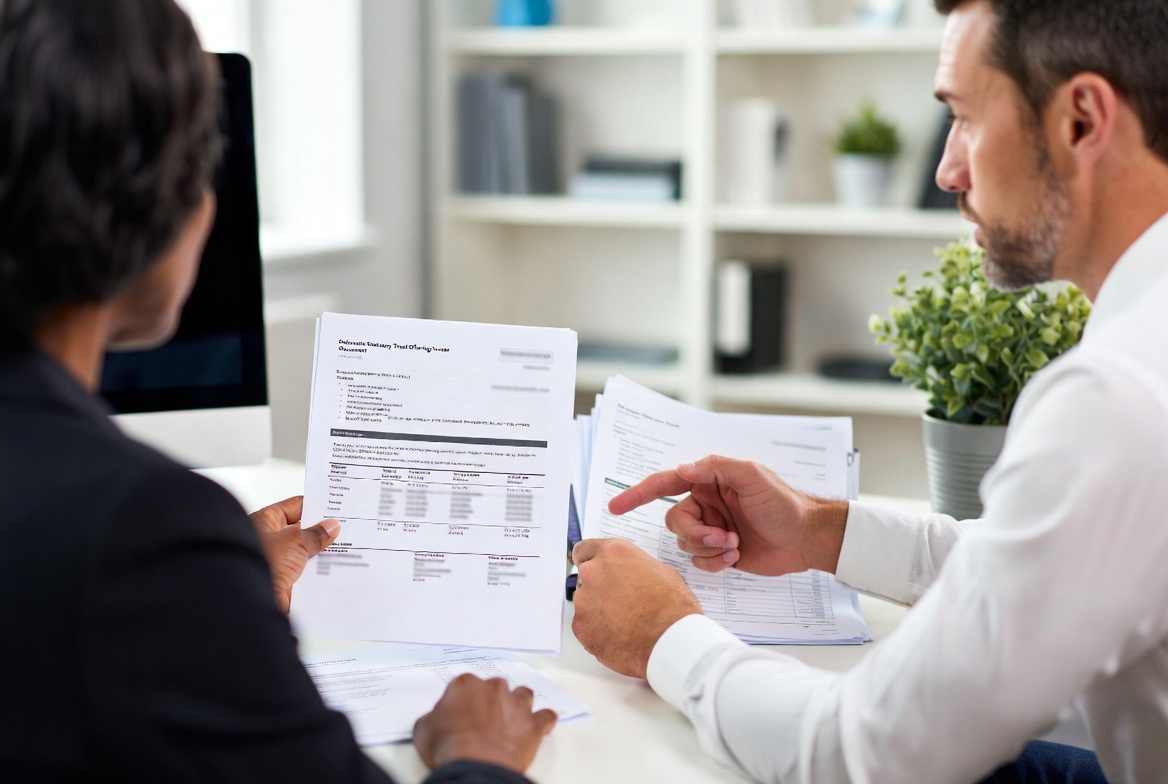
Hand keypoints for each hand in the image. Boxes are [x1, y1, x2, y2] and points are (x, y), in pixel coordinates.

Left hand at [249, 496, 339, 612]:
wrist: (250, 600)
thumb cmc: (262, 563)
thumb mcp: (294, 541)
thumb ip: (315, 533)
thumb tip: (331, 526)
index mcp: (265, 522)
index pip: (294, 507)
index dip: (315, 506)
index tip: (335, 507)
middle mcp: (270, 540)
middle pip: (302, 531)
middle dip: (321, 532)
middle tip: (344, 528)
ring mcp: (277, 561)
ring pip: (305, 553)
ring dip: (321, 553)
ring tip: (345, 547)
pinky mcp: (284, 581)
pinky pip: (305, 573)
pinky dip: (318, 572)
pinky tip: (335, 568)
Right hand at [413, 674, 556, 772]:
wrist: (477, 762)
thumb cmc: (450, 745)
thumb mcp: (423, 730)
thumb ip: (433, 717)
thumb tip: (437, 720)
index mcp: (465, 684)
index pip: (465, 686)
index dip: (464, 701)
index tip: (462, 713)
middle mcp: (493, 688)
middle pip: (496, 687)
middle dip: (492, 700)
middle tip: (485, 720)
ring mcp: (516, 704)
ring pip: (523, 695)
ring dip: (519, 705)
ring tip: (513, 720)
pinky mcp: (533, 723)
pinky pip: (546, 716)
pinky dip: (544, 721)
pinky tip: (542, 725)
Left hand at [571, 538, 702, 678]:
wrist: (670, 642)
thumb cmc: (673, 607)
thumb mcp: (663, 572)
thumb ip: (637, 568)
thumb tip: (632, 574)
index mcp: (613, 554)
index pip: (585, 550)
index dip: (590, 561)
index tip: (594, 569)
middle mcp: (593, 573)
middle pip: (586, 578)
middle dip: (599, 587)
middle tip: (620, 602)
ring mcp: (584, 601)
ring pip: (585, 603)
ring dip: (599, 610)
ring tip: (624, 624)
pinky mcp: (580, 627)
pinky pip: (585, 626)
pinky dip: (597, 631)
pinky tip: (619, 637)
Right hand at [607, 455, 847, 576]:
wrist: (807, 538)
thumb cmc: (784, 503)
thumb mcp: (752, 476)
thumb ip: (715, 469)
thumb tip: (681, 469)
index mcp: (709, 481)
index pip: (665, 483)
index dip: (638, 493)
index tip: (616, 507)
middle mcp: (706, 504)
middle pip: (674, 520)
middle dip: (694, 532)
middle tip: (722, 538)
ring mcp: (712, 529)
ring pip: (685, 543)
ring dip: (707, 548)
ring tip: (734, 547)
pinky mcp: (719, 553)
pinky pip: (699, 561)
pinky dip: (713, 562)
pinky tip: (735, 558)